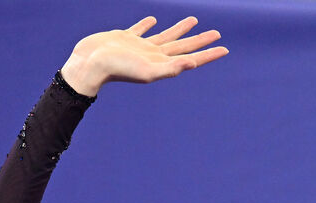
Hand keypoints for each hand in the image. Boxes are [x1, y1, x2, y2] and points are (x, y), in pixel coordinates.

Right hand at [61, 16, 227, 95]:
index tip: (225, 48)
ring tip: (193, 20)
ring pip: (166, 36)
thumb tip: (193, 64)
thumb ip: (171, 68)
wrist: (91, 64)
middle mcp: (153, 56)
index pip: (191, 58)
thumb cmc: (118, 69)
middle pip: (183, 47)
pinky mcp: (125, 38)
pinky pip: (141, 30)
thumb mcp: (147, 70)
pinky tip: (152, 20)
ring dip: (180, 29)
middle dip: (200, 41)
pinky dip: (148, 25)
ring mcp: (140, 47)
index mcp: (161, 64)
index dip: (208, 54)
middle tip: (217, 33)